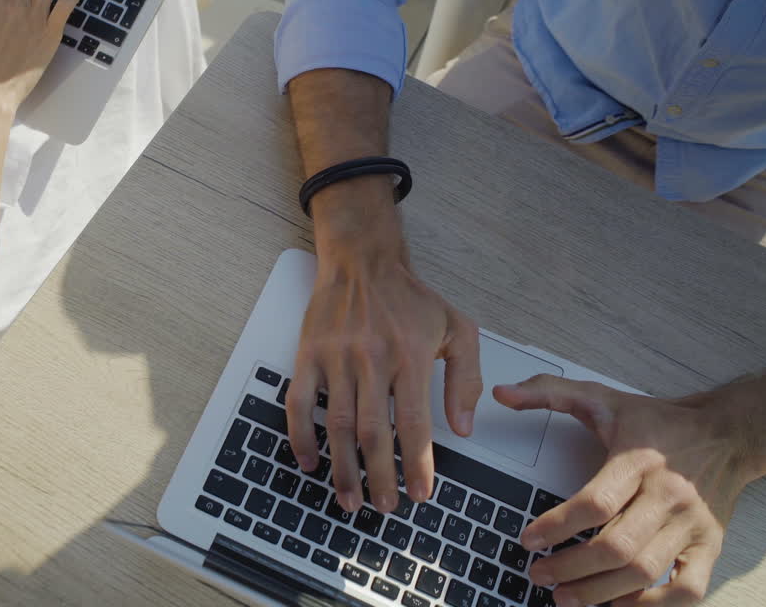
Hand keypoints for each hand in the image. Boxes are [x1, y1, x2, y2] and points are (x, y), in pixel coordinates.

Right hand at [287, 238, 481, 514]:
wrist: (362, 260)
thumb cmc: (410, 297)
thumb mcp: (457, 328)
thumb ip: (465, 378)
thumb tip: (462, 428)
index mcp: (411, 355)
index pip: (413, 422)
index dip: (416, 464)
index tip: (420, 494)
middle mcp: (372, 359)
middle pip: (374, 432)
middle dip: (378, 477)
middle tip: (385, 505)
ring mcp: (336, 358)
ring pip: (337, 425)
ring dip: (342, 468)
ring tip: (350, 498)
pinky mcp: (308, 354)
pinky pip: (299, 403)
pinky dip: (301, 436)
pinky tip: (309, 462)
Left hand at [495, 376, 752, 606]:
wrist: (728, 434)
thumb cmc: (660, 421)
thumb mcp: (603, 398)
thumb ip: (549, 392)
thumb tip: (503, 393)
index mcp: (639, 460)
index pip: (595, 502)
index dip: (556, 526)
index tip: (528, 540)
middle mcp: (668, 495)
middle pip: (617, 546)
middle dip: (571, 567)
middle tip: (538, 575)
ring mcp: (693, 525)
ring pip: (645, 571)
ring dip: (601, 591)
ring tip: (566, 597)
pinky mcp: (711, 546)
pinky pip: (688, 589)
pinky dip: (653, 604)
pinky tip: (620, 603)